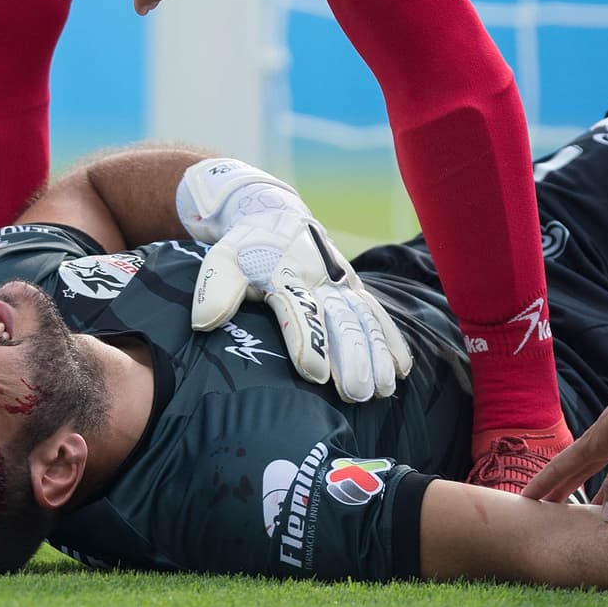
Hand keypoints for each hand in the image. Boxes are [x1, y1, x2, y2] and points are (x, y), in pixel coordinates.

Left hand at [177, 158, 414, 401]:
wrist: (273, 214)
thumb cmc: (245, 248)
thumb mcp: (222, 260)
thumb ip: (215, 288)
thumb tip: (204, 323)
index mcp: (285, 272)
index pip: (298, 309)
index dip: (307, 341)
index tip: (315, 374)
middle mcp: (319, 277)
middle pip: (340, 318)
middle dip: (351, 356)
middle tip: (357, 392)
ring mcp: (340, 281)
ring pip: (364, 318)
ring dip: (376, 352)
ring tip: (383, 389)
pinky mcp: (353, 286)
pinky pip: (377, 311)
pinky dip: (392, 337)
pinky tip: (403, 368)